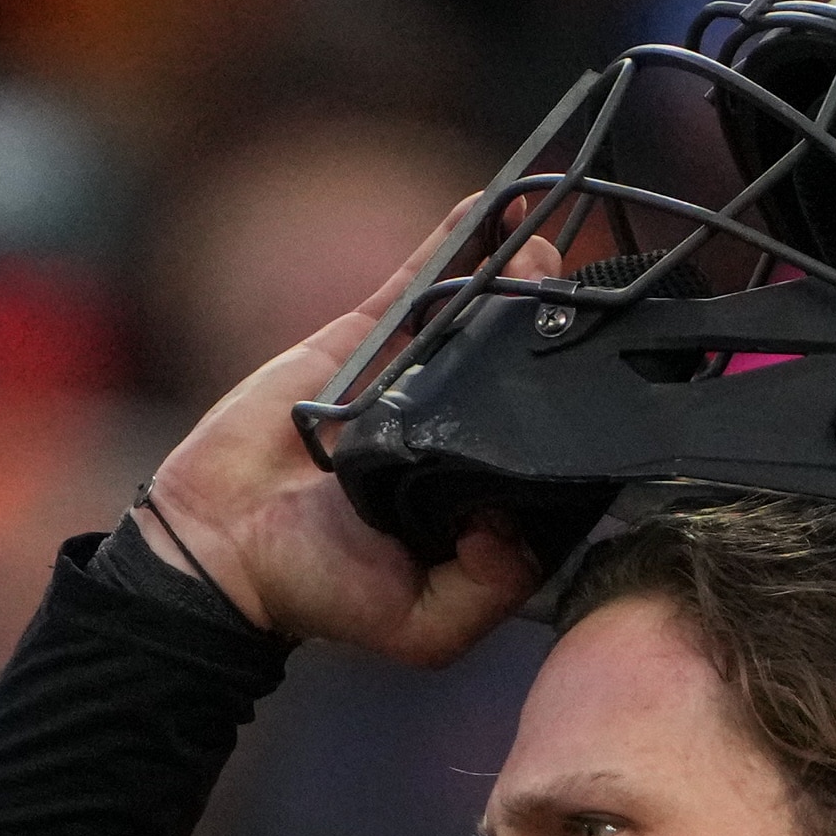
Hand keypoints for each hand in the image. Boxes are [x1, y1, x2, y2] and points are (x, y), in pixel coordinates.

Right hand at [134, 205, 561, 666]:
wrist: (218, 541)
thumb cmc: (317, 591)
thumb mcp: (424, 628)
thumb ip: (489, 591)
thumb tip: (519, 526)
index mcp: (482, 496)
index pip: (551, 447)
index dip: (586, 413)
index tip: (616, 379)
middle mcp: (458, 434)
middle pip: (525, 369)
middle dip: (561, 327)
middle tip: (592, 297)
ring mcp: (413, 380)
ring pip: (481, 315)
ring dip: (521, 273)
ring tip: (553, 243)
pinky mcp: (366, 341)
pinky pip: (419, 282)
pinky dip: (457, 241)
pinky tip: (496, 207)